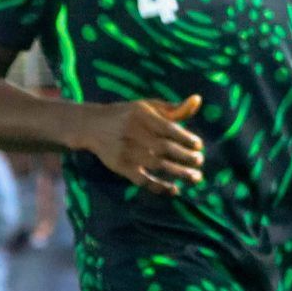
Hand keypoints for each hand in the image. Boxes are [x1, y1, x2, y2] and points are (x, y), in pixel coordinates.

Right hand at [77, 94, 202, 193]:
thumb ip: (174, 108)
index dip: (185, 138)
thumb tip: (198, 100)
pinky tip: (174, 190)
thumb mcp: (148, 106)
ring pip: (156, 165)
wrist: (92, 125)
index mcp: (141, 116)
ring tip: (196, 177)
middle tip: (199, 160)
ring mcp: (127, 152)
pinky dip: (159, 186)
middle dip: (185, 156)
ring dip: (178, 172)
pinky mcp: (121, 167)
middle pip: (164, 148)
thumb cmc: (128, 115)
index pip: (167, 129)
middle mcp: (133, 133)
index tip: (198, 145)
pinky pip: (142, 180)